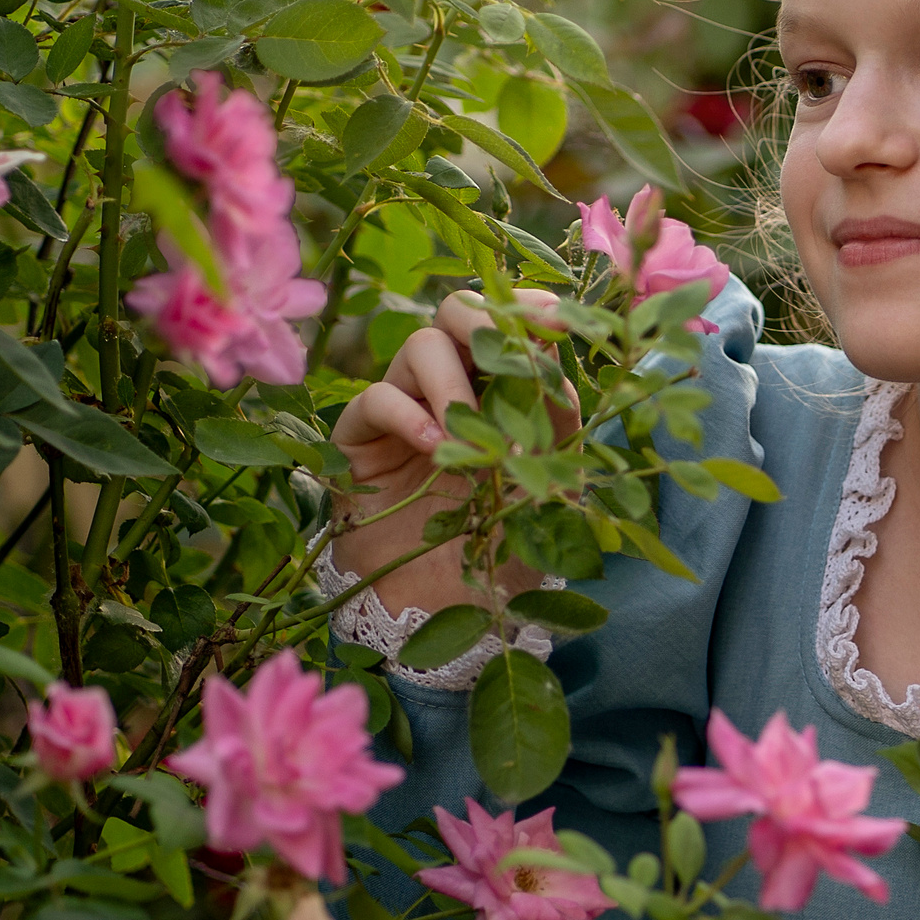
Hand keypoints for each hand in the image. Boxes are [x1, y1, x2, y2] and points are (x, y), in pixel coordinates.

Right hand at [327, 290, 559, 618]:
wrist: (442, 608)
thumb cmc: (501, 554)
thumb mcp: (546, 490)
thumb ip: (553, 429)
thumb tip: (553, 364)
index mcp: (504, 393)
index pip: (512, 328)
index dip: (530, 310)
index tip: (558, 316)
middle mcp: (455, 390)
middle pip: (458, 313)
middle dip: (485, 320)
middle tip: (507, 348)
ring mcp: (406, 409)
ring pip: (421, 346)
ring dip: (453, 383)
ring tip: (469, 438)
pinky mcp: (360, 439)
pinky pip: (376, 398)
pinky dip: (408, 413)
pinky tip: (435, 450)